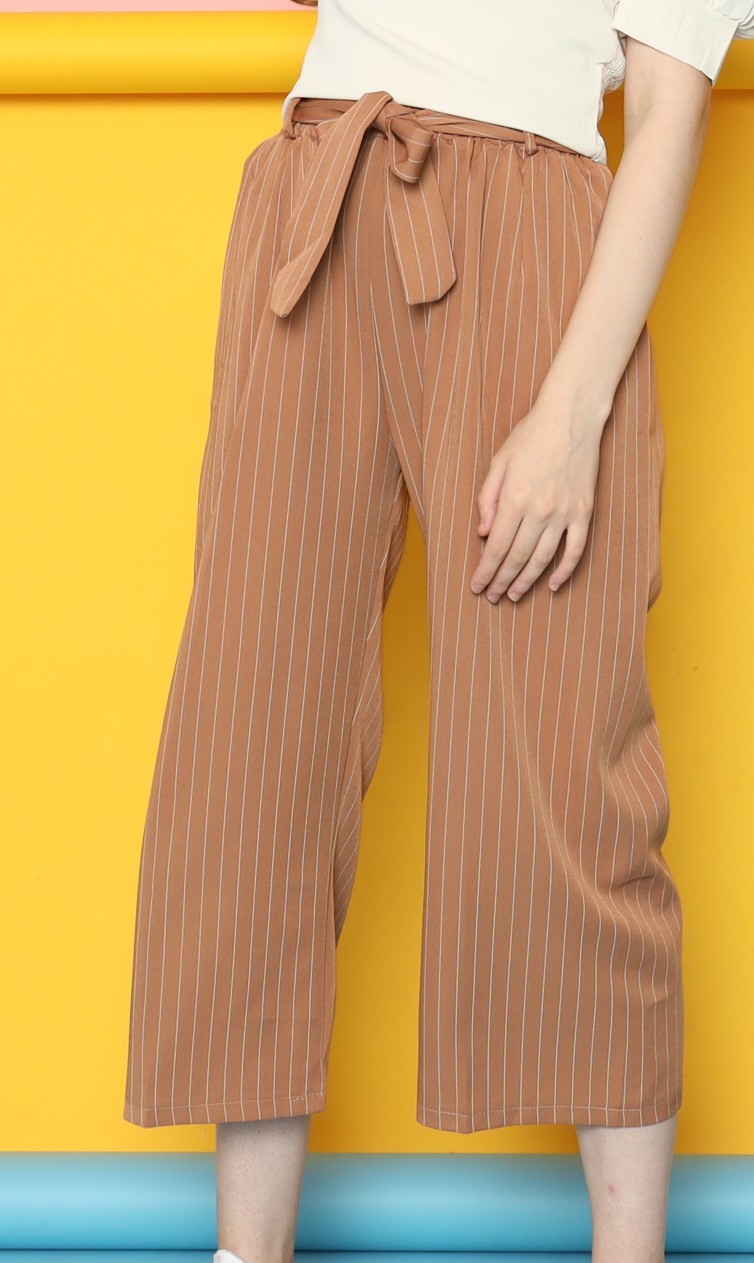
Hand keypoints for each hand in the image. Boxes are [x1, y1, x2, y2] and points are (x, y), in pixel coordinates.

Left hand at [470, 399, 603, 602]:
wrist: (571, 417)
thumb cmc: (530, 437)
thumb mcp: (498, 462)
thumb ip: (487, 499)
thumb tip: (483, 533)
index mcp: (514, 498)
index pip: (496, 547)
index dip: (485, 570)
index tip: (477, 586)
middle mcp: (539, 510)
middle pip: (517, 557)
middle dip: (501, 581)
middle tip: (492, 597)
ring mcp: (564, 513)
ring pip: (543, 558)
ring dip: (526, 581)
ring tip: (513, 595)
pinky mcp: (584, 512)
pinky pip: (575, 550)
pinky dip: (564, 571)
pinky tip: (552, 584)